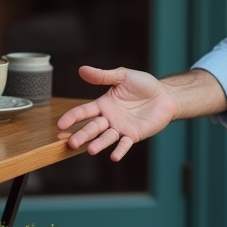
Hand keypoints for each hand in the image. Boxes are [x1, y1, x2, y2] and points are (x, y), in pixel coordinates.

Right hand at [56, 66, 180, 161]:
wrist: (165, 95)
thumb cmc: (143, 85)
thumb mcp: (123, 76)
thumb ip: (103, 76)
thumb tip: (82, 69)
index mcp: (103, 104)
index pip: (84, 112)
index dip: (72, 118)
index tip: (60, 125)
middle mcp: (109, 119)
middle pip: (92, 128)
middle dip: (82, 135)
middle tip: (71, 143)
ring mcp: (120, 128)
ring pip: (106, 138)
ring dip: (98, 144)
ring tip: (91, 150)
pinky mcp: (133, 135)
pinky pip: (125, 144)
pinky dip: (120, 150)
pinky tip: (114, 156)